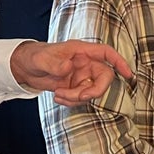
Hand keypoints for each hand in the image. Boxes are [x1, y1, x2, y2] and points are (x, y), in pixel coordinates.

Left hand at [10, 40, 132, 106]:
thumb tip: (69, 67)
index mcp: (82, 51)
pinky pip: (81, 99)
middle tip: (80, 97)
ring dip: (77, 98)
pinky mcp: (75, 88)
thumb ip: (56, 63)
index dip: (119, 62)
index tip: (128, 74)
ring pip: (92, 91)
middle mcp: (85, 64)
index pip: (106, 53)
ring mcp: (82, 77)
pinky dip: (71, 102)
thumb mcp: (43, 59)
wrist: (25, 68)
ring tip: (58, 95)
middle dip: (95, 90)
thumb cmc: (35, 56)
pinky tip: (57, 97)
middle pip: (104, 77)